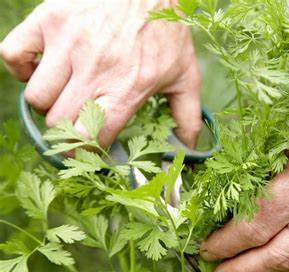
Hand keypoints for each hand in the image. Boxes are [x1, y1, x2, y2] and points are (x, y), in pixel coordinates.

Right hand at [0, 0, 200, 146]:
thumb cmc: (166, 30)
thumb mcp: (185, 75)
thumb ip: (187, 116)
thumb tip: (189, 148)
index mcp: (128, 87)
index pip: (93, 137)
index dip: (87, 152)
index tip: (89, 152)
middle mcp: (96, 69)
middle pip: (60, 123)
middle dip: (66, 134)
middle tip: (75, 128)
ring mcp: (69, 43)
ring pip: (37, 97)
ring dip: (47, 105)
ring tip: (64, 97)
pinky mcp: (49, 21)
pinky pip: (13, 55)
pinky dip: (21, 69)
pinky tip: (42, 70)